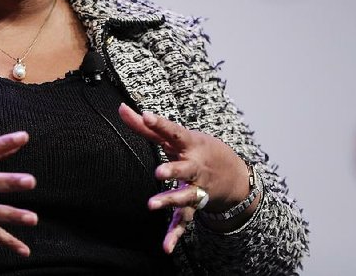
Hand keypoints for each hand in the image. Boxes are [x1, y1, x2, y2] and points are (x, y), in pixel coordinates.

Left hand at [118, 104, 248, 252]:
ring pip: (186, 196)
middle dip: (173, 170)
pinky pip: (185, 221)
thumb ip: (147, 126)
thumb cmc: (198, 149)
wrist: (234, 175)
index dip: (160, 123)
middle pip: (185, 168)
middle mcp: (195, 167)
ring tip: (152, 205)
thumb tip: (121, 108)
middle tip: (159, 172)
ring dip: (171, 200)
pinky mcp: (194, 207)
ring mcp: (196, 188)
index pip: (173, 131)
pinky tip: (166, 247)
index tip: (147, 115)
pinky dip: (175, 234)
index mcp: (189, 144)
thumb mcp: (177, 136)